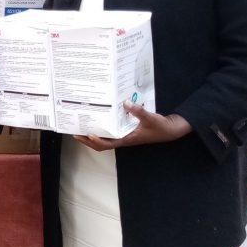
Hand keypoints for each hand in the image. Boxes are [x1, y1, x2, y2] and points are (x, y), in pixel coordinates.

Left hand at [74, 105, 192, 150]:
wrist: (171, 130)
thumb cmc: (161, 127)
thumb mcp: (150, 118)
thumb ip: (138, 111)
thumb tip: (125, 103)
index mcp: (127, 139)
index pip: (108, 144)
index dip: (96, 141)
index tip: (87, 135)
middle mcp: (123, 138)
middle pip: (101, 144)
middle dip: (87, 140)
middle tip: (74, 132)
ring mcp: (124, 135)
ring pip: (104, 138)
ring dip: (92, 135)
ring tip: (80, 126)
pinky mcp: (126, 130)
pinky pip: (111, 131)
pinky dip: (102, 128)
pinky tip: (98, 119)